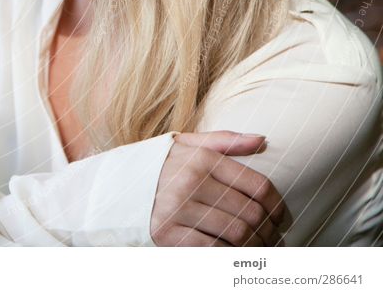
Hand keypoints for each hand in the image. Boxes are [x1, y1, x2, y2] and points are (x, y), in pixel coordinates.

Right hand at [150, 130, 287, 246]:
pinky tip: (233, 254)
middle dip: (268, 231)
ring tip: (258, 249)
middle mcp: (190, 182)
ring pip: (236, 233)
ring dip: (254, 246)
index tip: (281, 219)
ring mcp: (177, 209)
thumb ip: (223, 141)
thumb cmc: (157, 166)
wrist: (112, 186)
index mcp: (201, 159)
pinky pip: (212, 248)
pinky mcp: (166, 233)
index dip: (277, 207)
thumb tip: (262, 139)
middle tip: (273, 239)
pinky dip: (229, 254)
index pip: (257, 185)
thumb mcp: (185, 145)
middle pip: (251, 213)